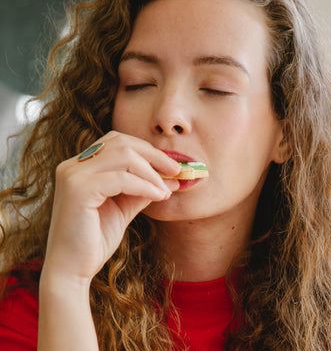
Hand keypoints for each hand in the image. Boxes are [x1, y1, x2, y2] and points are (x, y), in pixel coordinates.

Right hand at [42, 131, 180, 282]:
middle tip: (176, 170)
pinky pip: (122, 178)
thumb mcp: (124, 208)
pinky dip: (145, 185)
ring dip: (152, 172)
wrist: (71, 270)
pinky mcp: (78, 189)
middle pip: (121, 142)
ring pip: (124, 155)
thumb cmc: (95, 240)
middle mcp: (72, 166)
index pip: (118, 142)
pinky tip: (159, 196)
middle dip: (154, 155)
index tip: (172, 167)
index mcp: (80, 166)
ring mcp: (72, 175)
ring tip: (167, 190)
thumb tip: (171, 177)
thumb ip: (142, 189)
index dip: (148, 151)